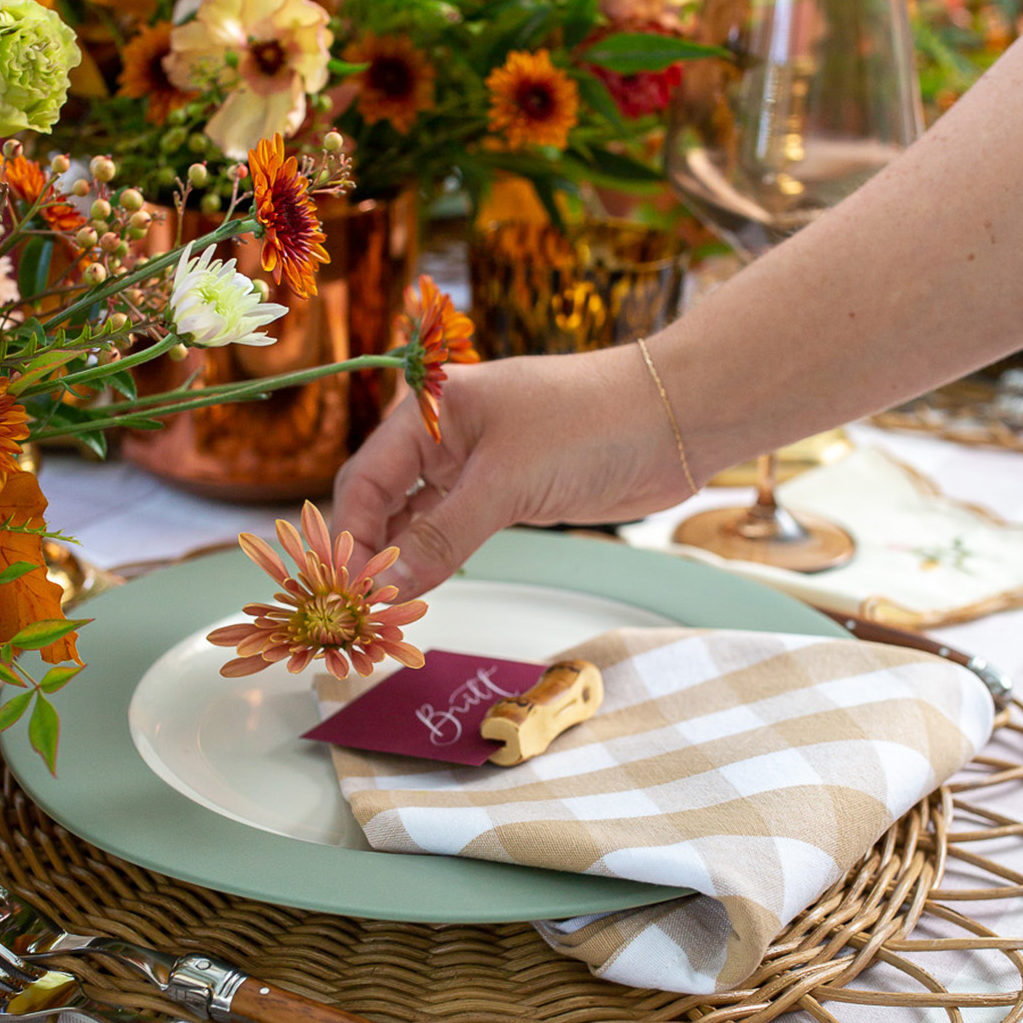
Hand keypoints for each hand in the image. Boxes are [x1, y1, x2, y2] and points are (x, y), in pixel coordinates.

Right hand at [333, 343, 688, 597]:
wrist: (675, 419)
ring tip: (386, 613)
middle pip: (383, 499)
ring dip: (402, 562)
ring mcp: (476, 464)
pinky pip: (453, 528)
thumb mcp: (508, 482)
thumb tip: (387, 588)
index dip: (351, 536)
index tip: (347, 591)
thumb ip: (443, 536)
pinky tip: (422, 591)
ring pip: (418, 518)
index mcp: (432, 409)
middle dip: (369, 552)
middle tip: (362, 611)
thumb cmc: (590, 425)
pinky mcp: (508, 492)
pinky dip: (436, 558)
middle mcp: (445, 434)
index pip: (366, 478)